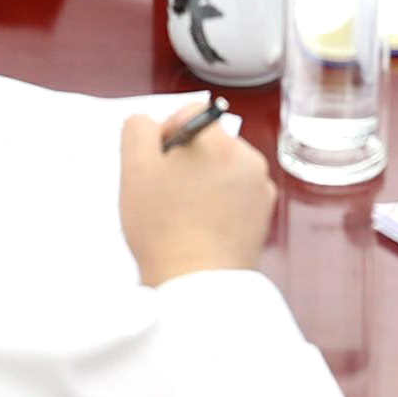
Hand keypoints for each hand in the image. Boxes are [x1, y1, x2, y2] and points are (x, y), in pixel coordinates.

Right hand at [118, 107, 273, 286]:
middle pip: (209, 141)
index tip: (156, 164)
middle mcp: (248, 159)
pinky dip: (220, 203)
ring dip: (203, 181)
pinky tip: (201, 226)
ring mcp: (260, 190)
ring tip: (183, 213)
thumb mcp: (134, 169)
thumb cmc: (164, 228)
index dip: (167, 133)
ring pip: (223, 168)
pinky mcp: (263, 217)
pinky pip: (236, 195)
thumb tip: (149, 124)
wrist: (195, 284)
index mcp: (220, 141)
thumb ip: (137, 129)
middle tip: (166, 192)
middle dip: (187, 159)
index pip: (191, 112)